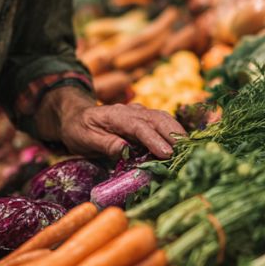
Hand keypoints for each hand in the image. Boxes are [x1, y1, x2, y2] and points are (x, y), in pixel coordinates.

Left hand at [37, 87, 185, 158]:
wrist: (76, 116)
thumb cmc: (79, 129)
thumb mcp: (86, 139)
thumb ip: (106, 144)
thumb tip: (126, 150)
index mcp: (117, 115)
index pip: (139, 127)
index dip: (154, 140)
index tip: (166, 154)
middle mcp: (132, 111)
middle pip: (158, 119)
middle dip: (173, 135)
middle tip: (186, 154)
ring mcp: (140, 113)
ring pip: (163, 118)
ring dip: (177, 132)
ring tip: (188, 150)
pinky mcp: (144, 119)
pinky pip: (163, 122)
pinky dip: (174, 131)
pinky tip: (182, 144)